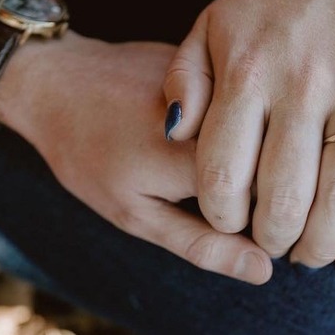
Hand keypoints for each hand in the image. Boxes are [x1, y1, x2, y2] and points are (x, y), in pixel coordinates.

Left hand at [0, 32, 272, 284]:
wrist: (61, 82)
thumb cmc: (90, 157)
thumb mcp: (135, 214)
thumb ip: (201, 243)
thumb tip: (263, 269)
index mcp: (198, 160)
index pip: (270, 207)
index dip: (258, 225)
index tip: (227, 222)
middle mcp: (219, 116)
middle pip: (274, 169)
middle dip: (257, 190)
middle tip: (196, 184)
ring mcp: (220, 83)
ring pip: (266, 137)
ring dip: (250, 155)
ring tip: (190, 153)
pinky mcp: (217, 65)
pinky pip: (247, 108)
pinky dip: (236, 127)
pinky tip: (203, 128)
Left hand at [162, 0, 334, 274]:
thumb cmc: (269, 7)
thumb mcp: (208, 29)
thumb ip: (182, 82)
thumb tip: (174, 136)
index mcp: (246, 75)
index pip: (222, 175)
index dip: (222, 216)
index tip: (229, 221)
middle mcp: (301, 87)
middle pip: (283, 199)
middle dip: (273, 238)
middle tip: (272, 242)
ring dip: (325, 243)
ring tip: (311, 252)